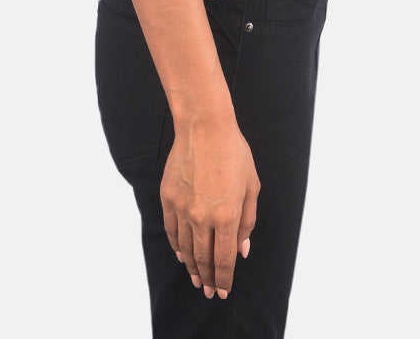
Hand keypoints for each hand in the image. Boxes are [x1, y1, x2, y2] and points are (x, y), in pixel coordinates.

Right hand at [160, 116, 259, 298]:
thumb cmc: (233, 152)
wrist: (204, 128)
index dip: (225, 278)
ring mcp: (182, 209)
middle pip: (204, 258)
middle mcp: (202, 217)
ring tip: (197, 279)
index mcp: (227, 216)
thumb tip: (242, 249)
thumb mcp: (251, 186)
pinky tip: (181, 254)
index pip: (224, 259)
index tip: (224, 291)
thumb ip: (247, 221)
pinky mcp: (168, 199)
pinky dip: (177, 246)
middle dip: (209, 279)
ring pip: (186, 248)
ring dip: (192, 267)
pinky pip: (172, 231)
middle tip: (210, 292)